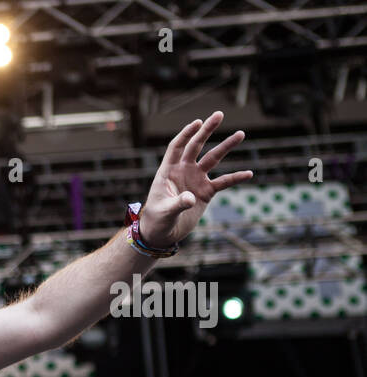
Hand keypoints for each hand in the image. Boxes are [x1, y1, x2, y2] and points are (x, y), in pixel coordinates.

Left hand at [139, 110, 253, 247]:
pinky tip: (249, 173)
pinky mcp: (206, 192)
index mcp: (168, 171)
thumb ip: (177, 204)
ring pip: (212, 159)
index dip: (186, 134)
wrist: (162, 233)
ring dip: (226, 147)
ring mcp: (196, 180)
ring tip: (241, 134)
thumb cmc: (156, 220)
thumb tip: (190, 198)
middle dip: (207, 130)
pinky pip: (223, 182)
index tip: (197, 122)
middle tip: (219, 114)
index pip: (177, 147)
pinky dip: (235, 178)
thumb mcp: (164, 212)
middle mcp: (183, 171)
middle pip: (196, 146)